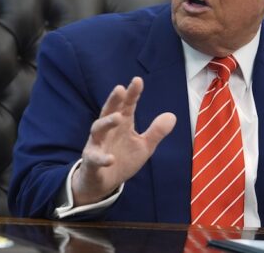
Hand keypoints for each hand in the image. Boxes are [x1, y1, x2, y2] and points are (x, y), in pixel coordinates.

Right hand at [71, 77, 175, 205]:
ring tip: (118, 117)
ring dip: (107, 122)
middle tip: (120, 89)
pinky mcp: (91, 161)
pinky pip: (95, 158)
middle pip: (108, 111)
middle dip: (114, 100)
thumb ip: (156, 132)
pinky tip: (111, 159)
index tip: (137, 80)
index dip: (132, 94)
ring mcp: (97, 144)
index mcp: (122, 124)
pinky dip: (102, 158)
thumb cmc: (122, 158)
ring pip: (98, 129)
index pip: (127, 106)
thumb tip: (172, 115)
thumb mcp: (144, 146)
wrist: (102, 183)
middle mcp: (108, 130)